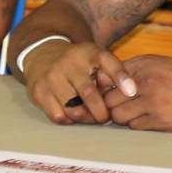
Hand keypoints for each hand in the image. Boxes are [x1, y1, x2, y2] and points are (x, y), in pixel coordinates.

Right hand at [22, 40, 136, 124]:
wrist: (42, 55)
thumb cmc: (78, 64)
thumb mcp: (95, 58)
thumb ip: (112, 73)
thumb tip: (129, 95)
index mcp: (88, 52)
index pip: (106, 61)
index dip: (120, 76)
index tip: (132, 92)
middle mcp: (69, 62)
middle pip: (90, 94)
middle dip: (102, 112)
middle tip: (107, 118)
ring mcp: (52, 76)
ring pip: (74, 110)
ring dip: (87, 119)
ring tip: (92, 118)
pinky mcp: (39, 90)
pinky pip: (59, 116)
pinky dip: (69, 120)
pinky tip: (73, 114)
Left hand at [103, 55, 171, 130]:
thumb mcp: (168, 65)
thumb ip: (143, 71)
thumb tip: (118, 84)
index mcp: (147, 62)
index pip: (109, 75)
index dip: (107, 87)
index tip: (112, 95)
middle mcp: (146, 79)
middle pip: (108, 96)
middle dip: (112, 105)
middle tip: (121, 110)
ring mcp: (153, 100)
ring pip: (118, 114)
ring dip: (124, 118)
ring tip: (137, 116)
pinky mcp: (162, 121)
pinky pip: (135, 127)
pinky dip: (139, 126)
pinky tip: (153, 121)